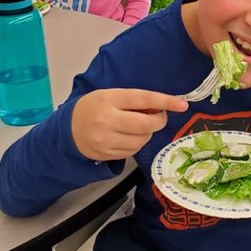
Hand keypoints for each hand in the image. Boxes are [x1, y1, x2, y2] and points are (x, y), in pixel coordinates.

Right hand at [70, 88, 188, 161]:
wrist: (67, 129)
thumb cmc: (92, 108)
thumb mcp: (110, 96)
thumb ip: (134, 101)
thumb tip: (161, 107)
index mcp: (110, 99)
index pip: (143, 99)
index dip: (166, 101)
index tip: (182, 104)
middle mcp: (108, 120)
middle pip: (146, 124)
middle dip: (158, 121)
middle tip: (158, 117)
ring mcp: (106, 140)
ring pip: (141, 140)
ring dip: (147, 134)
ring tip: (137, 127)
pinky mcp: (106, 154)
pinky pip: (132, 151)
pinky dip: (136, 144)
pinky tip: (128, 137)